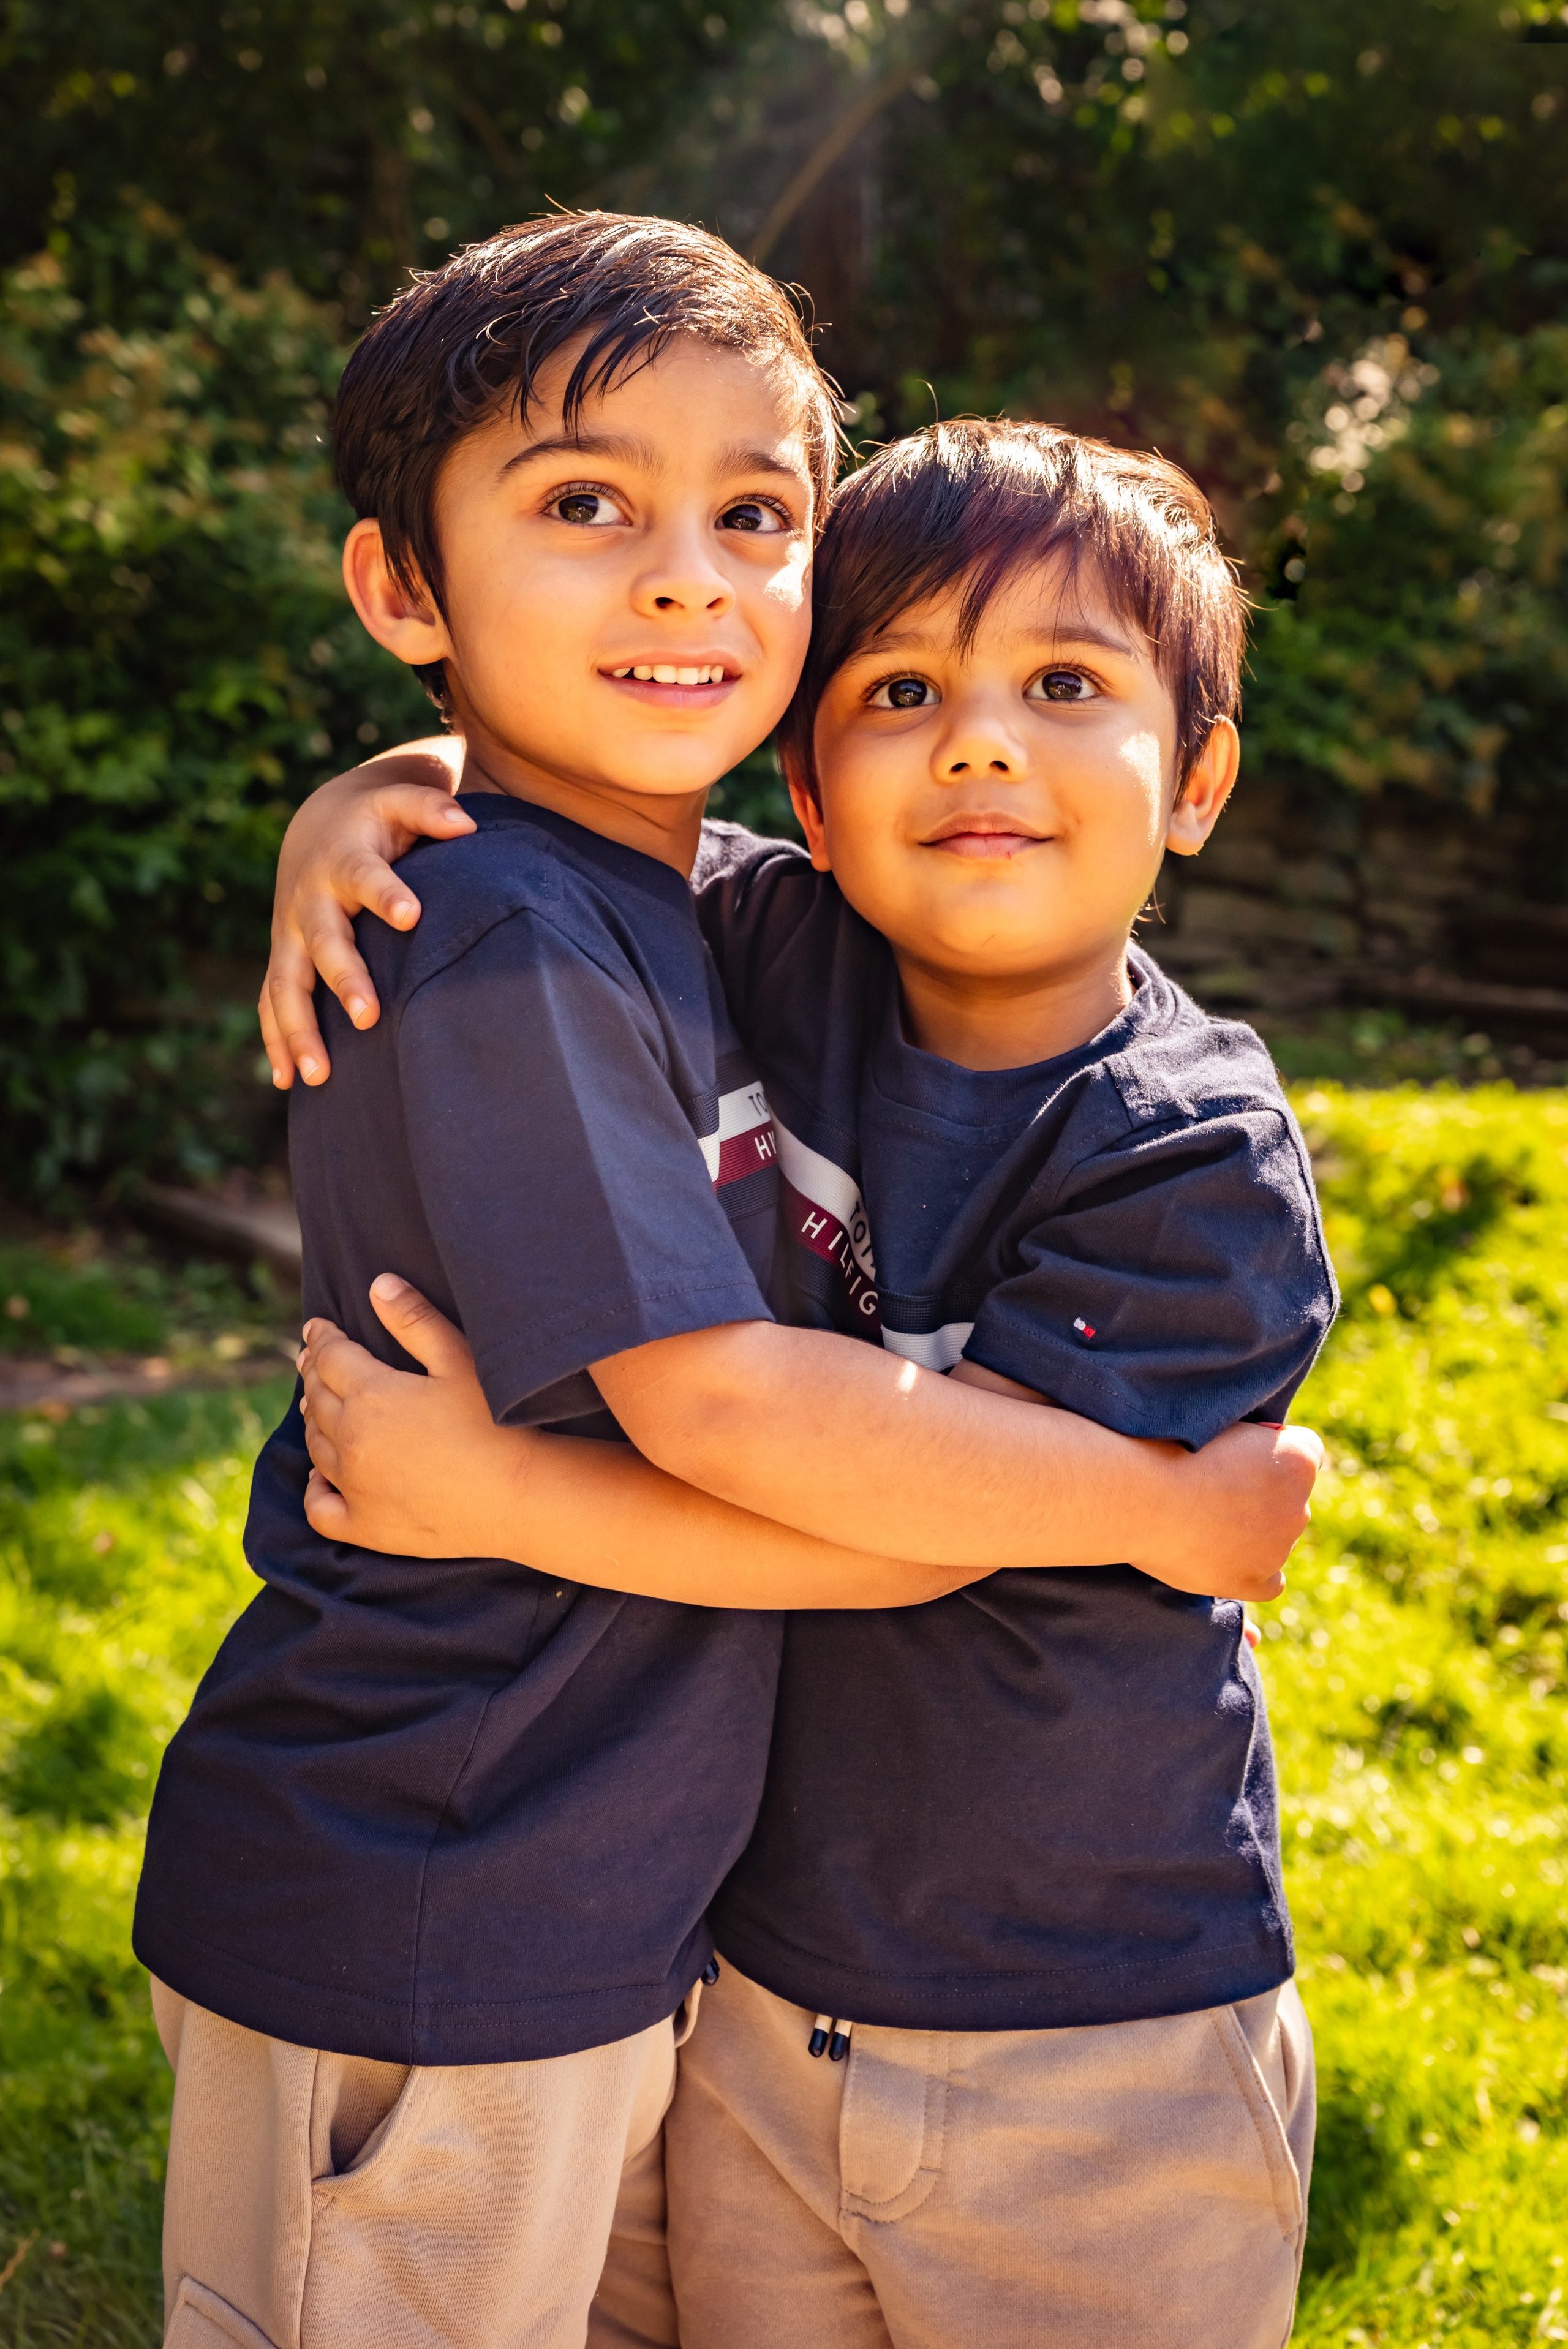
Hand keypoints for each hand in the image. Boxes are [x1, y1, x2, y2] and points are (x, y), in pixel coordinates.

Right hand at [261, 740, 471, 1089]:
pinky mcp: (284, 960)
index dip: (387, 894)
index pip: (366, 875)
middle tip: (369, 1016)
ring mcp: (291, 935)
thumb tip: (467, 823)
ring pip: (287, 985)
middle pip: (325, 942)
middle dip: (344, 979)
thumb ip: (432, 808)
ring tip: (317, 1075)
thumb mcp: (401, 800)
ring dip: (299, 1029)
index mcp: (345, 860)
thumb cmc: (376, 822)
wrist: (319, 831)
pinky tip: (288, 1081)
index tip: (413, 915)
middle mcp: (311, 901)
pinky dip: (276, 1041)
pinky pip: (272, 1003)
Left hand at [299, 1274, 524, 1556]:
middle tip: (313, 1361)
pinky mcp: (366, 1527)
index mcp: (372, 1395)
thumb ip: (416, 1320)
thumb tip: (377, 1285)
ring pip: (315, 1446)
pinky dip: (314, 1488)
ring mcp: (355, 1488)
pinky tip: (322, 1477)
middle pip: (316, 1398)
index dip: (321, 1337)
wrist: (522, 1497)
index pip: (330, 1356)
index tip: (316, 1327)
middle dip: (314, 1373)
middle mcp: (352, 1441)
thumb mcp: (459, 1360)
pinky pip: (319, 1508)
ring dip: (313, 1421)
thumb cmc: (497, 1423)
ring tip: (318, 1408)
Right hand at [1161, 1420, 1323, 1603]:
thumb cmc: (1169, 1448)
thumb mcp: (1222, 1424)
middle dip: (1262, 1493)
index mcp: (1299, 1460)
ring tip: (1200, 1520)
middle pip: (1290, 1497)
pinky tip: (1225, 1558)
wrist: (1137, 1495)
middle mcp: (1299, 1507)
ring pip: (1277, 1537)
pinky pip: (1271, 1582)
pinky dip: (1254, 1572)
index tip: (1237, 1452)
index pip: (1306, 1450)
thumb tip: (1262, 1462)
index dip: (1270, 1449)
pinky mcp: (1254, 1582)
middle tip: (1211, 1488)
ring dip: (1253, 1531)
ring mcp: (1278, 1549)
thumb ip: (1257, 1443)